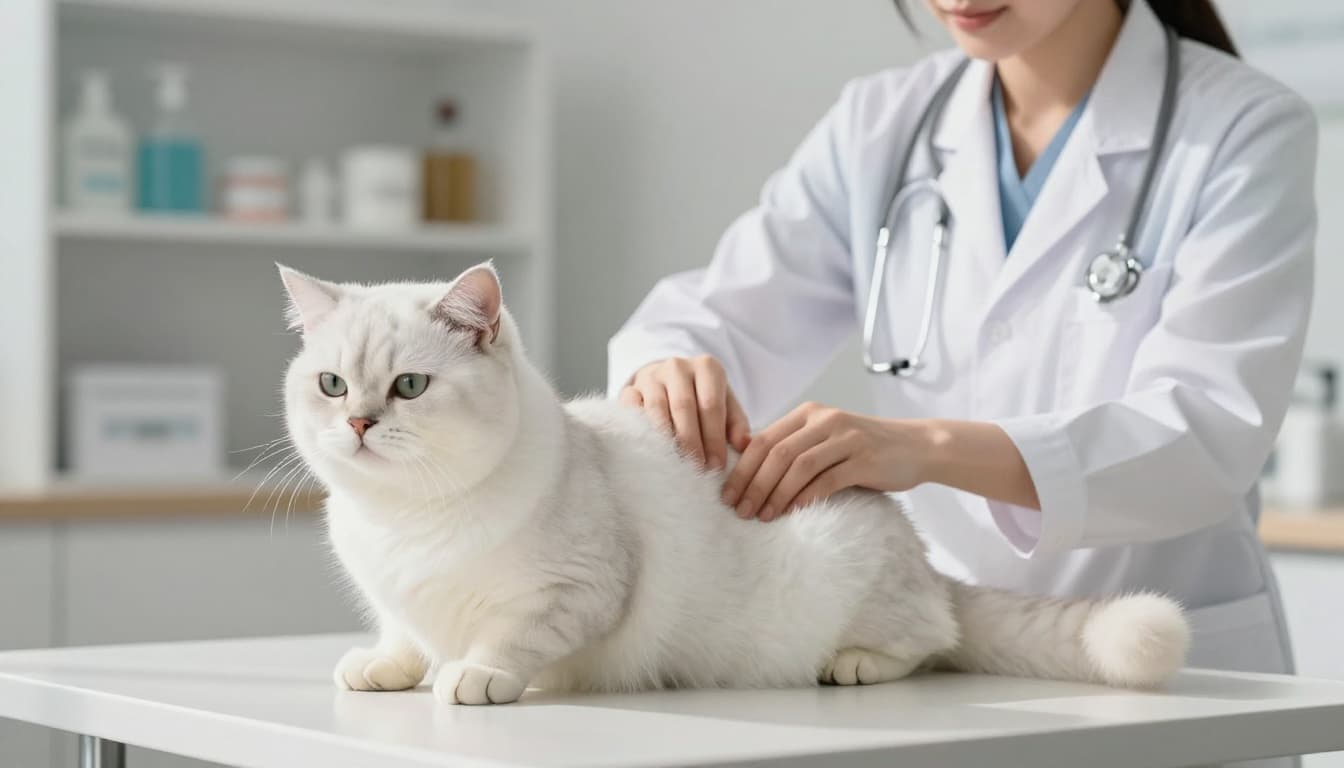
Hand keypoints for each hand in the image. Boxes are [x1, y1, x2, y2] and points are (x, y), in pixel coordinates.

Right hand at [620, 356, 750, 468]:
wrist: (666, 381)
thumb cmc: (702, 397)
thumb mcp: (725, 403)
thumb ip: (736, 423)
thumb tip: (744, 444)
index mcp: (707, 367)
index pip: (711, 404)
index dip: (714, 437)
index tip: (717, 465)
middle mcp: (678, 366)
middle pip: (684, 406)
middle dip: (692, 441)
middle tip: (697, 469)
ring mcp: (651, 376)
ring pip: (657, 407)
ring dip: (667, 439)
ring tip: (675, 464)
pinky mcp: (630, 388)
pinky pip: (632, 407)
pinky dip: (640, 429)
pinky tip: (650, 450)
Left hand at [721, 402, 930, 520]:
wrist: (916, 447)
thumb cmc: (864, 448)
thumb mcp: (825, 439)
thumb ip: (794, 447)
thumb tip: (749, 470)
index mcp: (808, 414)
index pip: (764, 439)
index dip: (742, 468)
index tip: (727, 494)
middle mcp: (825, 421)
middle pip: (776, 453)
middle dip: (753, 484)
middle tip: (739, 510)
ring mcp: (845, 438)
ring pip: (798, 466)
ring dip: (775, 494)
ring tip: (761, 516)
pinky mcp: (863, 460)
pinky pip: (825, 480)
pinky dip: (804, 498)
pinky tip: (791, 513)